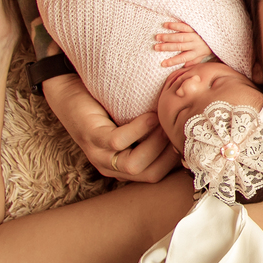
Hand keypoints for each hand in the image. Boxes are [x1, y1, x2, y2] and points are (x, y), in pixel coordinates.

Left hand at [43, 73, 179, 182]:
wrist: (70, 87)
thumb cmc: (107, 102)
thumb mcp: (136, 119)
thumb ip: (157, 127)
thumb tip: (193, 124)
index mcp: (123, 165)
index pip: (158, 175)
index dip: (176, 159)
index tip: (187, 137)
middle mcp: (111, 166)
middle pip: (150, 175)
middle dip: (169, 154)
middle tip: (177, 128)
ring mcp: (99, 154)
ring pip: (135, 165)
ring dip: (155, 143)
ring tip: (163, 121)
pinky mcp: (91, 137)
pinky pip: (118, 142)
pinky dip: (138, 129)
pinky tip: (149, 115)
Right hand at [154, 21, 214, 67]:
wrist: (219, 34)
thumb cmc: (208, 47)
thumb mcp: (202, 56)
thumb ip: (193, 62)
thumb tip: (184, 68)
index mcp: (196, 52)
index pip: (183, 58)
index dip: (173, 61)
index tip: (162, 64)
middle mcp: (194, 44)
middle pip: (179, 46)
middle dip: (166, 47)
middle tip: (155, 47)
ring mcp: (194, 34)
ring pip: (180, 36)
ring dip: (168, 37)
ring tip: (157, 37)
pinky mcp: (194, 26)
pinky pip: (184, 26)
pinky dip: (175, 25)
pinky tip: (165, 25)